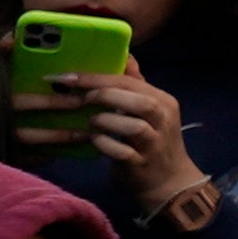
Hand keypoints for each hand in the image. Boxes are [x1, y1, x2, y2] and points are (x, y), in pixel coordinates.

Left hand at [69, 69, 218, 232]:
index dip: (97, 76)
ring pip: (132, 125)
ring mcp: (154, 143)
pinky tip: (94, 141)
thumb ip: (135, 85)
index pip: (130, 81)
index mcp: (162, 101)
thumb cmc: (151, 141)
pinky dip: (104, 144)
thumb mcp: (148, 110)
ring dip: (105, 121)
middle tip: (80, 98)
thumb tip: (124, 56)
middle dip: (103, 94)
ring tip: (92, 122)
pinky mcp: (141, 164)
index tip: (68, 76)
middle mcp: (162, 119)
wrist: (169, 183)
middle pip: (136, 99)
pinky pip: (121, 151)